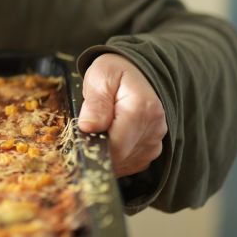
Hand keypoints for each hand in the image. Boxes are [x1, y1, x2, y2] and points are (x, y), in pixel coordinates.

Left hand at [78, 53, 167, 176]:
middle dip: (98, 149)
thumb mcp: (99, 78)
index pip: (116, 146)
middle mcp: (154, 128)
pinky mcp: (152, 150)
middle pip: (120, 157)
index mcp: (141, 109)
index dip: (93, 146)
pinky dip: (116, 157)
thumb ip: (95, 103)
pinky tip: (109, 139)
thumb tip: (89, 127)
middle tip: (88, 128)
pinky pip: (130, 164)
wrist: (135, 72)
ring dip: (107, 153)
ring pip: (124, 163)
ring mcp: (156, 141)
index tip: (81, 135)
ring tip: (101, 129)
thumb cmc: (114, 73)